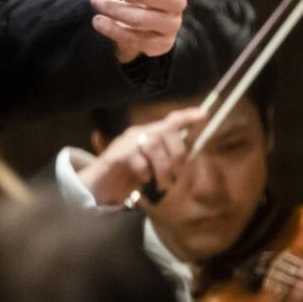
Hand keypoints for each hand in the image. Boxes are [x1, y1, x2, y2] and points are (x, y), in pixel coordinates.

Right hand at [78, 107, 207, 205]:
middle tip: (177, 177)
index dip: (187, 117)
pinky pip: (137, 159)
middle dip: (177, 155)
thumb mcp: (151, 168)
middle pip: (166, 132)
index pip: (171, 121)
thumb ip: (166, 160)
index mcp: (149, 135)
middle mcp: (138, 133)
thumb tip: (185, 161)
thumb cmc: (127, 177)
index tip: (204, 115)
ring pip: (153, 144)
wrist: (98, 187)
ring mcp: (126, 143)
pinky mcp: (116, 155)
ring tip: (164, 185)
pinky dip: (146, 172)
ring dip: (164, 168)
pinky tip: (144, 180)